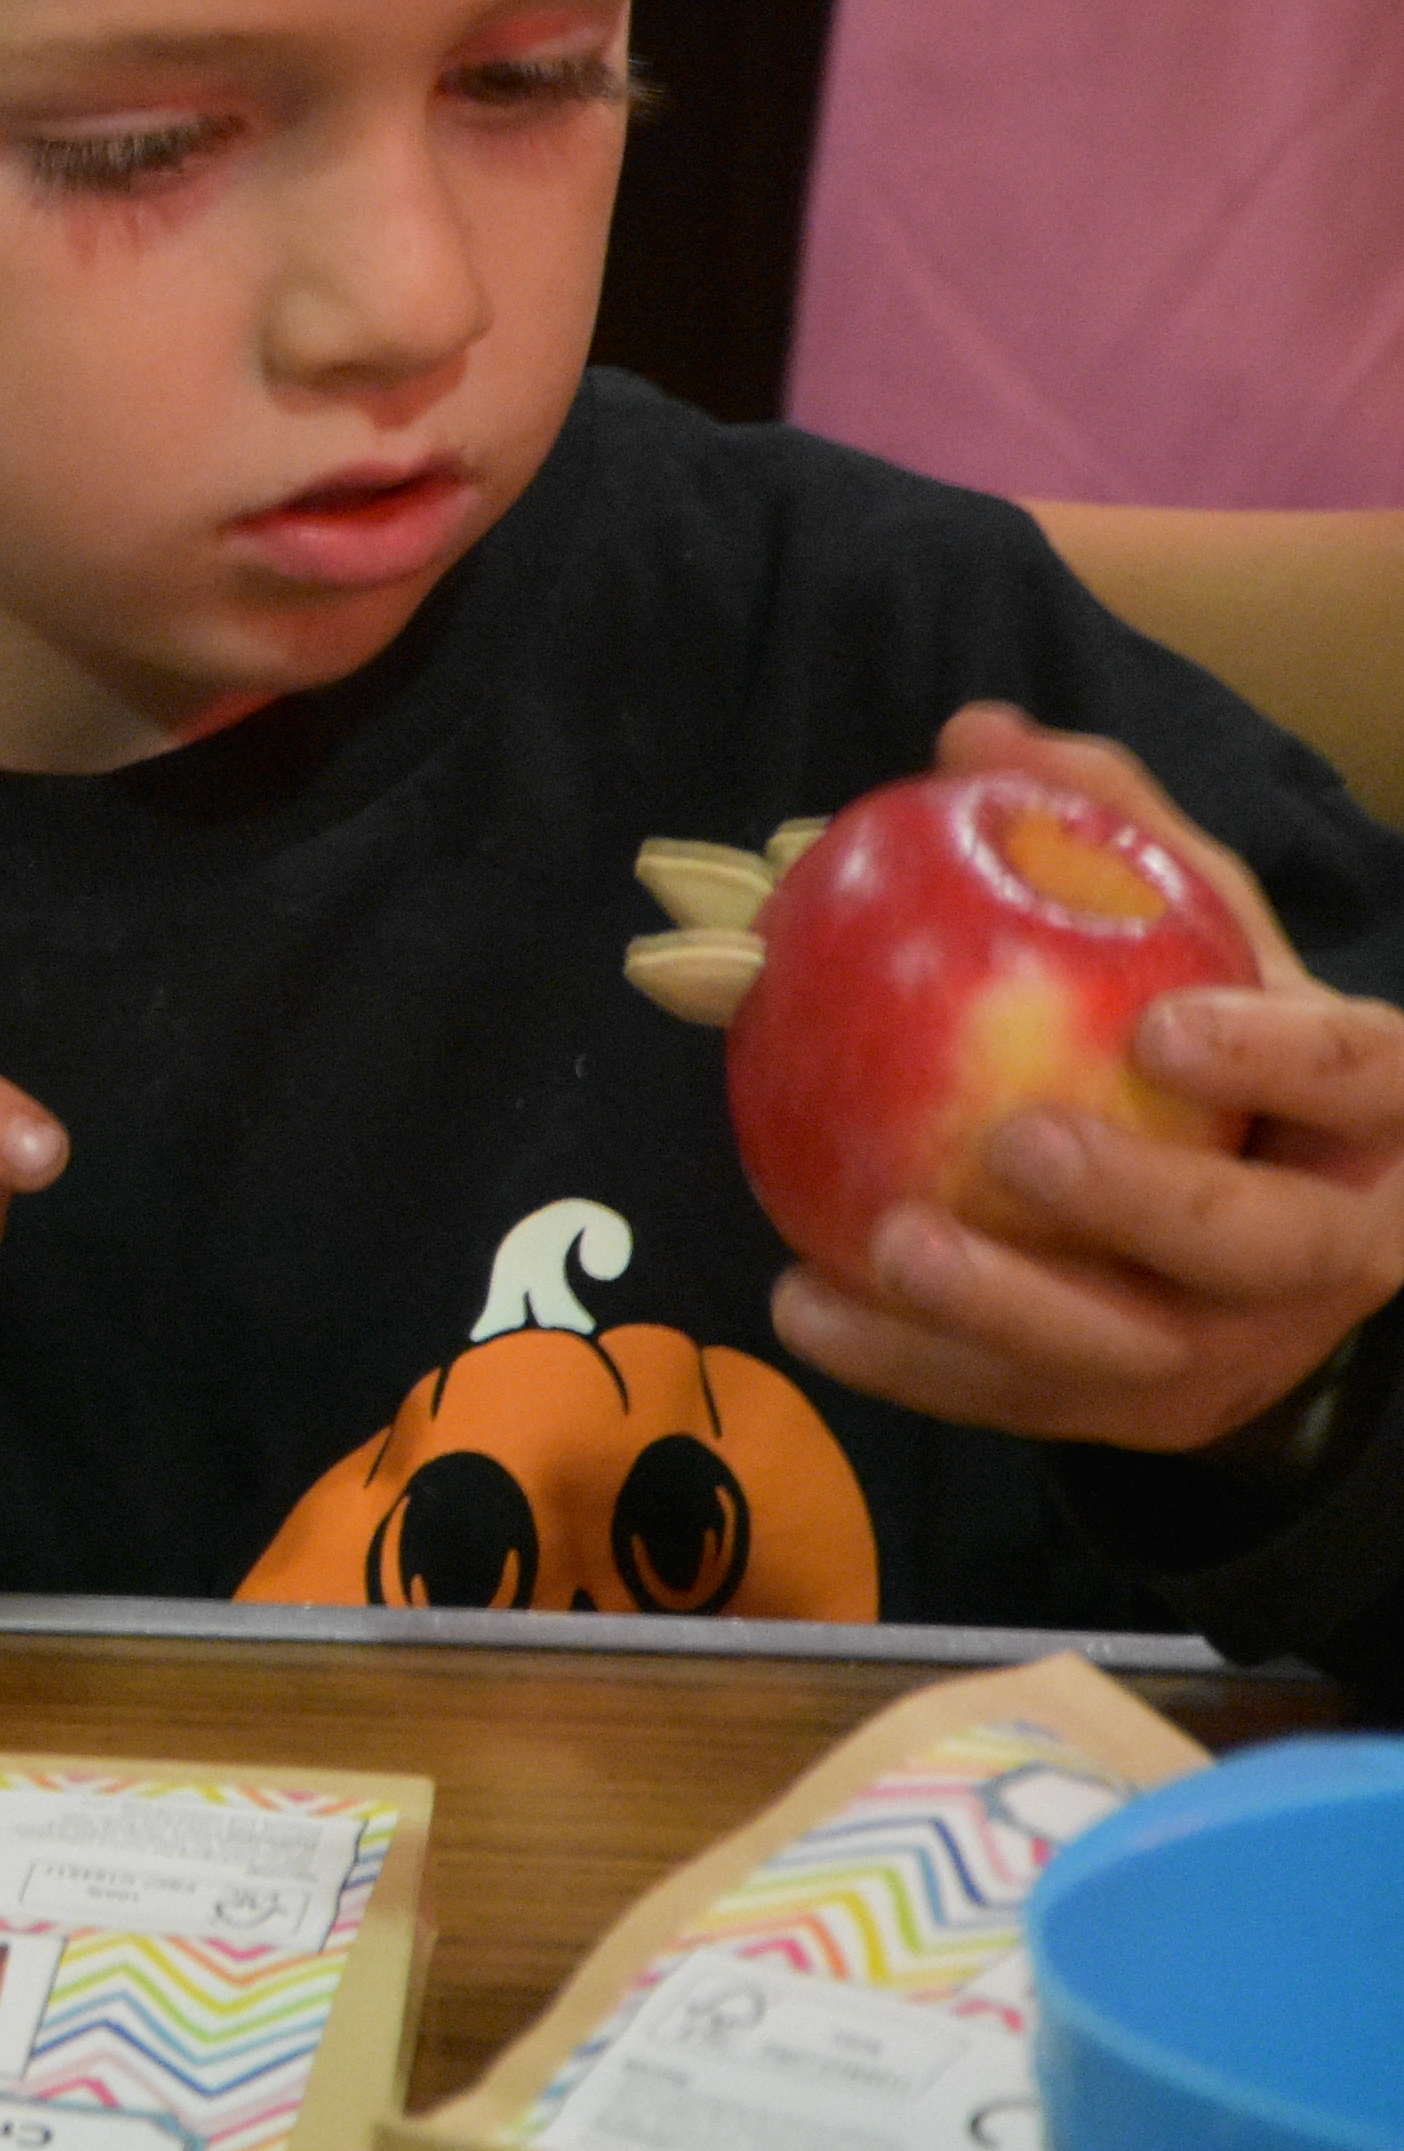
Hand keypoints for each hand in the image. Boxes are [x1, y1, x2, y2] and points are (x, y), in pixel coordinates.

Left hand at [771, 704, 1403, 1462]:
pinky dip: (914, 1365)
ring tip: (886, 1243)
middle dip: (1146, 1206)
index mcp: (1377, 1114)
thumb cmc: (1222, 1042)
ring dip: (1006, 1309)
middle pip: (1260, 1246)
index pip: (1356, 1073)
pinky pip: (1026, 1404)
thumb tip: (977, 734)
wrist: (1260, 1225)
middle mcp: (1333, 1249)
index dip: (1277, 1055)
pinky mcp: (1146, 1415)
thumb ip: (1111, 830)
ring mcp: (1244, 1348)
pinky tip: (804, 1302)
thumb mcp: (1200, 933)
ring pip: (1136, 1352)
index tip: (1161, 1023)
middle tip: (1021, 1144)